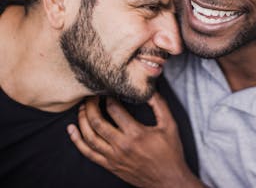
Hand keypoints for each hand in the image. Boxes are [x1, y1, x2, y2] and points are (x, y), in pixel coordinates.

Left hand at [67, 93, 204, 187]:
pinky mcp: (109, 165)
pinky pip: (88, 153)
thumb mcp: (170, 126)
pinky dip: (77, 141)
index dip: (108, 97)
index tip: (108, 90)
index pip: (114, 110)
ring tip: (82, 108)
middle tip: (91, 95)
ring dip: (82, 119)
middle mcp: (121, 145)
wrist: (168, 180)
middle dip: (91, 105)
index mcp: (136, 134)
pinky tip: (72, 130)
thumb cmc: (170, 153)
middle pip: (97, 122)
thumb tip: (149, 90)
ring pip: (89, 137)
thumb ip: (160, 106)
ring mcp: (113, 157)